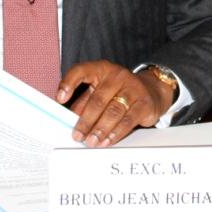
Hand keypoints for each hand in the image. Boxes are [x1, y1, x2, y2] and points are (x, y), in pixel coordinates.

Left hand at [57, 61, 175, 147]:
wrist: (152, 90)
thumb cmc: (119, 91)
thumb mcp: (99, 91)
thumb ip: (83, 103)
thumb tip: (67, 119)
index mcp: (102, 70)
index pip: (82, 70)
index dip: (69, 83)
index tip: (60, 99)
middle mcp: (118, 76)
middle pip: (98, 99)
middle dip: (86, 121)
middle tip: (78, 135)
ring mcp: (133, 88)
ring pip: (113, 111)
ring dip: (100, 129)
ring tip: (92, 141)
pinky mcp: (144, 103)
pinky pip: (128, 120)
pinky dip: (116, 133)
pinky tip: (108, 140)